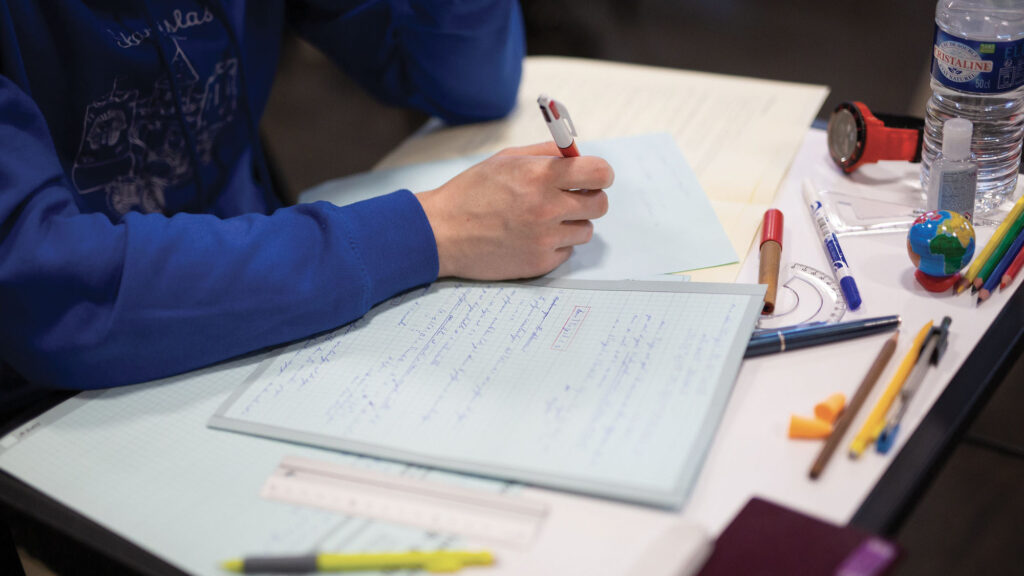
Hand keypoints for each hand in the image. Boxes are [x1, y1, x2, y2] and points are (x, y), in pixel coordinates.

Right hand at [416, 142, 612, 279]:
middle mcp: (547, 208)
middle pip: (600, 204)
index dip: (601, 174)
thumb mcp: (505, 159)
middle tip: (570, 199)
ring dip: (571, 224)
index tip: (595, 177)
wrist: (442, 233)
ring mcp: (545, 239)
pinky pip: (566, 251)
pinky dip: (555, 245)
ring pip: (585, 230)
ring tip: (542, 220)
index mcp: (541, 176)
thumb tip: (576, 153)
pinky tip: (530, 237)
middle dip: (590, 199)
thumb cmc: (471, 193)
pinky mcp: (540, 262)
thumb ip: (545, 153)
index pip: (599, 172)